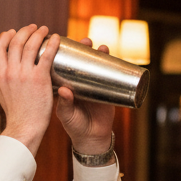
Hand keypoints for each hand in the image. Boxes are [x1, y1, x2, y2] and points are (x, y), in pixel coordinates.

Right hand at [0, 24, 55, 154]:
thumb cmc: (16, 114)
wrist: (24, 127)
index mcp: (0, 74)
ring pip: (31, 44)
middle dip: (24, 31)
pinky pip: (47, 55)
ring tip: (44, 30)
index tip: (13, 32)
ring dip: (38, 33)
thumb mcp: (3, 94)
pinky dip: (52, 44)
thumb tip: (6, 72)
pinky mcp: (40, 79)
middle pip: (15, 41)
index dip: (6, 36)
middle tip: (33, 28)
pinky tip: (57, 38)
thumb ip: (4, 80)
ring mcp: (25, 74)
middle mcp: (10, 71)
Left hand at [55, 37, 114, 154]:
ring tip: (102, 47)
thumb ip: (65, 104)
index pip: (66, 64)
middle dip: (86, 49)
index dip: (67, 52)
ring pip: (98, 65)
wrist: (92, 139)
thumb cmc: (74, 127)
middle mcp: (80, 82)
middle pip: (83, 60)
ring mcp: (94, 86)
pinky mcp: (108, 91)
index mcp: (66, 85)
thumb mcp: (66, 115)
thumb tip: (63, 90)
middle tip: (87, 41)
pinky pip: (112, 76)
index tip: (67, 42)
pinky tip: (117, 58)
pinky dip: (115, 67)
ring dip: (101, 54)